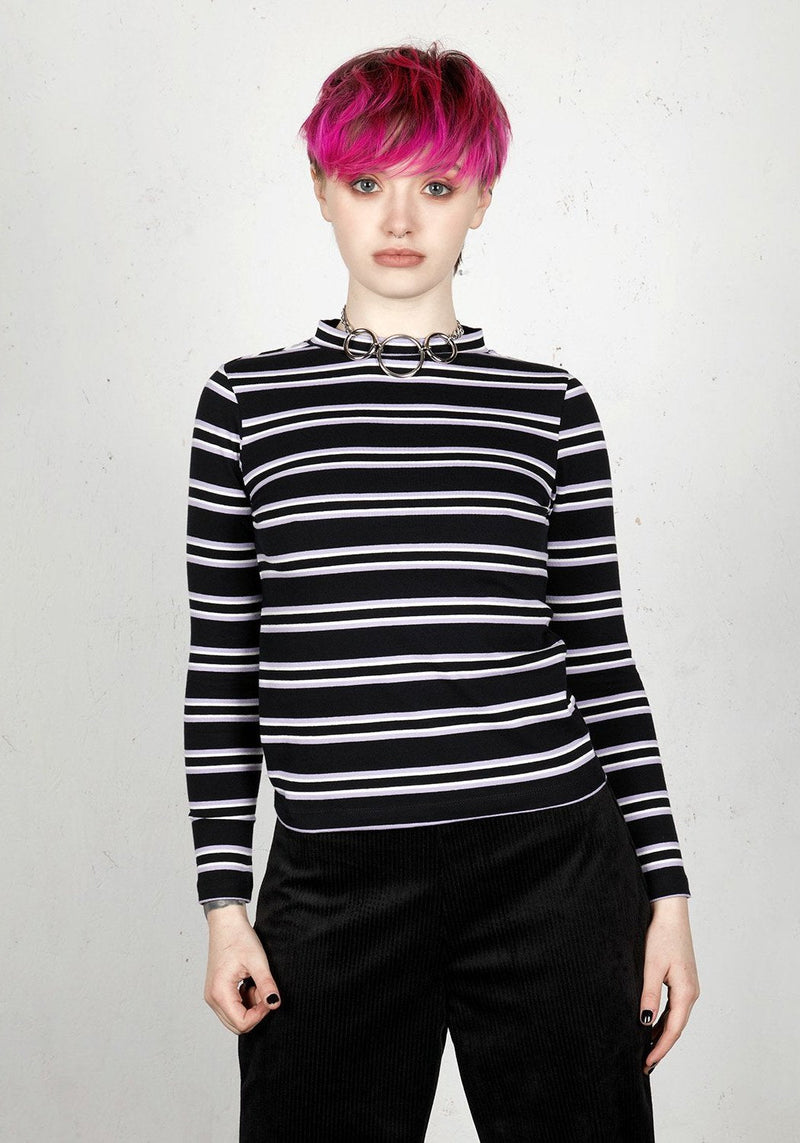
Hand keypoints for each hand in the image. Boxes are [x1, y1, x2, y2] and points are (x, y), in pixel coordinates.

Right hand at [203, 904, 281, 1034]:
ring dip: (250, 1006)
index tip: (269, 996)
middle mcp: (212, 998)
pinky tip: (249, 983)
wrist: (226, 923)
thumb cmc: (239, 938)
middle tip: (263, 990)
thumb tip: (275, 1004)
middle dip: (255, 1012)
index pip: (242, 1023)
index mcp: (220, 993)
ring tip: (256, 983)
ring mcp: (213, 996)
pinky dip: (245, 1001)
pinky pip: (232, 1008)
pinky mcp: (217, 991)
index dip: (260, 1014)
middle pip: (237, 1025)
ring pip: (235, 1017)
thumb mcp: (257, 961)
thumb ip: (266, 985)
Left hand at [639, 897, 699, 1073]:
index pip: (673, 1029)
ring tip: (646, 1049)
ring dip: (662, 1033)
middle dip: (661, 1046)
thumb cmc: (661, 935)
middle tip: (644, 1063)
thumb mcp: (651, 966)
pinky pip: (674, 1006)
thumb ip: (649, 995)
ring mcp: (689, 986)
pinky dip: (664, 1019)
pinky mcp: (682, 979)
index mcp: (686, 992)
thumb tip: (644, 1022)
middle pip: (676, 1027)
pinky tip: (651, 1025)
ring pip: (675, 1018)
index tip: (647, 1063)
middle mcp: (691, 992)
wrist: (670, 912)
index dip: (660, 1048)